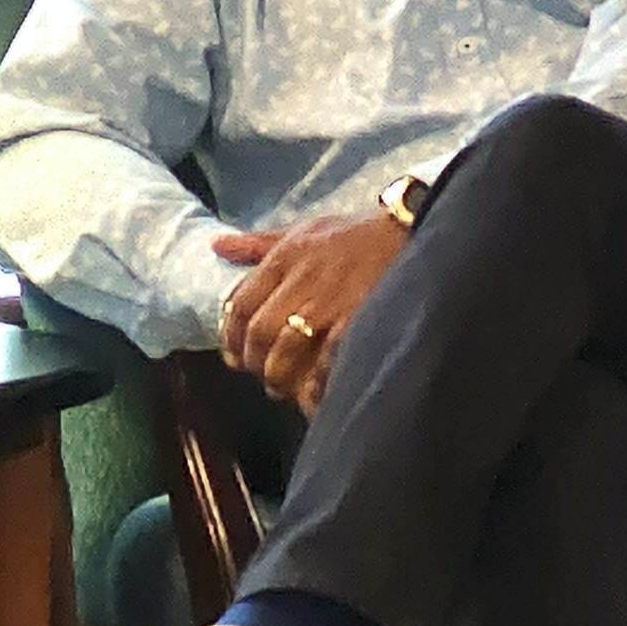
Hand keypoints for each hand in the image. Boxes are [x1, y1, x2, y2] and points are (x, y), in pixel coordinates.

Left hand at [214, 212, 406, 415]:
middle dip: (253, 361)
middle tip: (259, 375)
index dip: (230, 337)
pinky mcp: (358, 320)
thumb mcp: (303, 230)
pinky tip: (312, 395)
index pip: (239, 303)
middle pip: (259, 332)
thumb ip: (258, 243)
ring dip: (278, 376)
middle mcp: (301, 280)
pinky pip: (327, 359)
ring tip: (281, 388)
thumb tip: (217, 246)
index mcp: (284, 258)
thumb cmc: (353, 234)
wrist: (409, 230)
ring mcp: (330, 302)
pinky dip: (316, 382)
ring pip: (286, 349)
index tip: (233, 356)